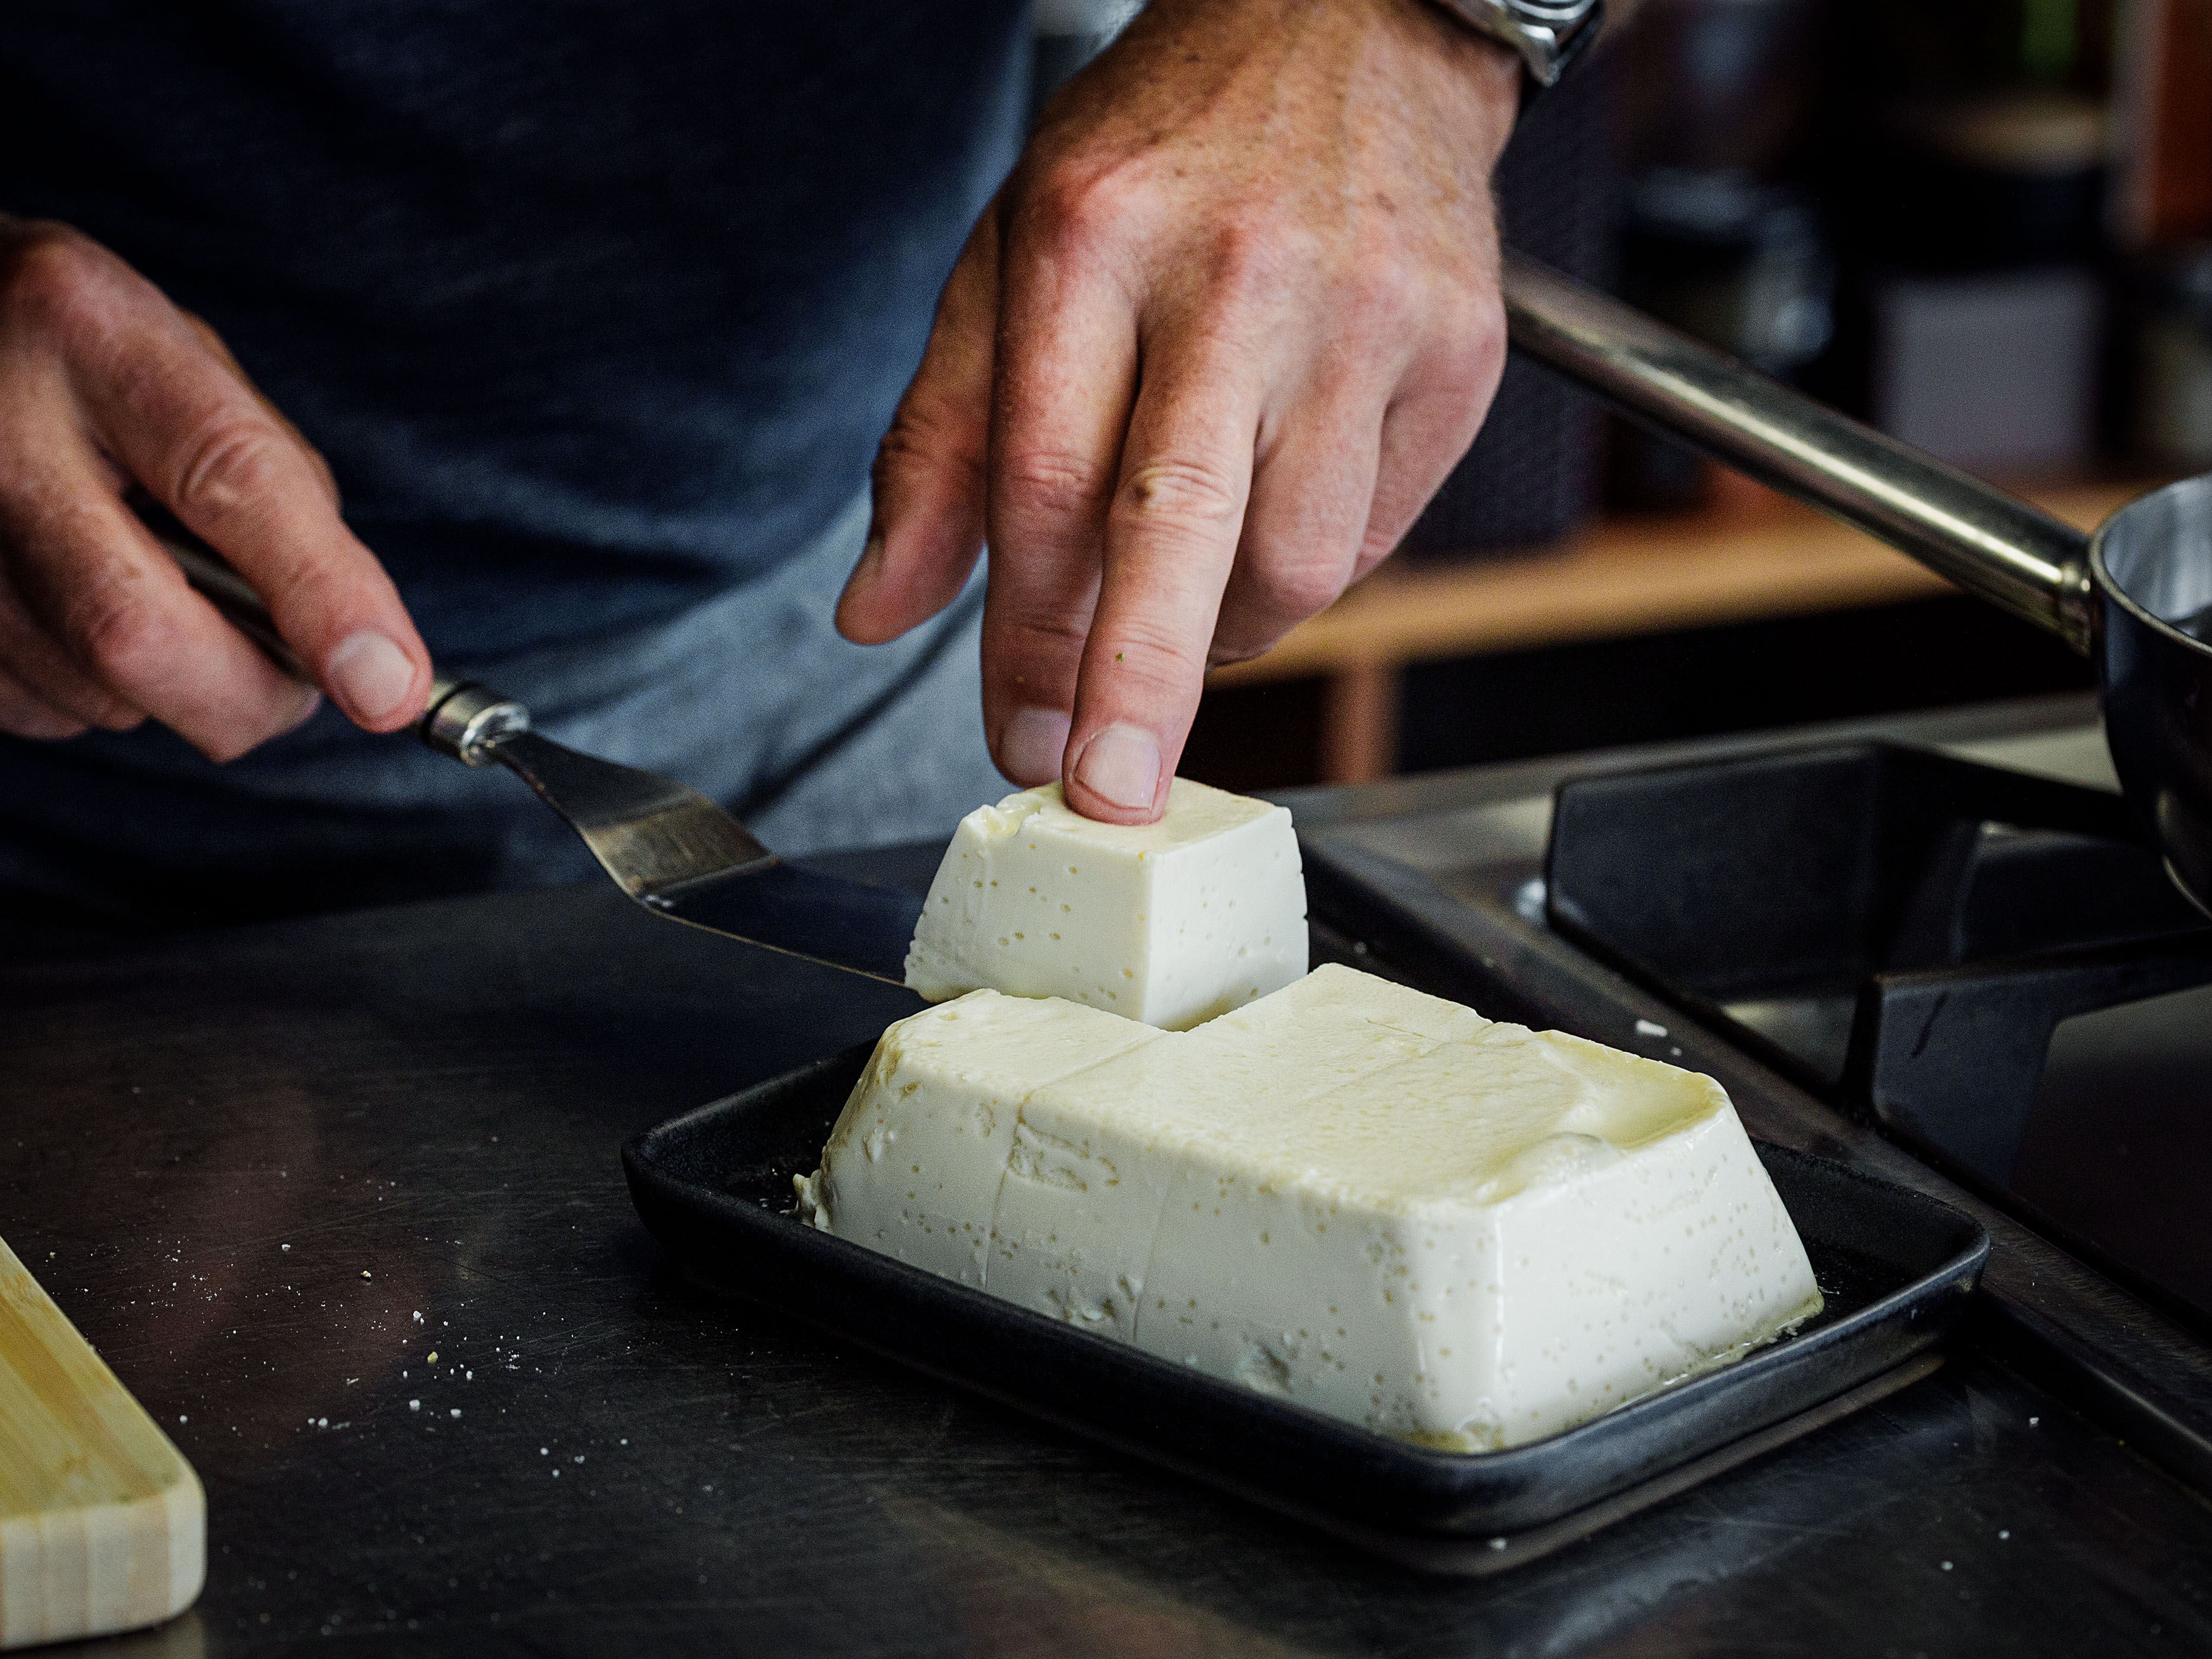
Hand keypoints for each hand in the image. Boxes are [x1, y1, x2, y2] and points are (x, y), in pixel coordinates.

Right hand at [0, 218, 430, 760]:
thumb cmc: (94, 360)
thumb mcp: (199, 375)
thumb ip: (288, 499)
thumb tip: (364, 657)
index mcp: (94, 334)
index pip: (229, 481)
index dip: (319, 598)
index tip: (388, 686)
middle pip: (133, 633)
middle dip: (248, 695)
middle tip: (295, 680)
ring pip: (97, 693)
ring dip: (175, 686)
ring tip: (164, 595)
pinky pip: (47, 710)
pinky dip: (103, 693)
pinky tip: (89, 609)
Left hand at [838, 0, 1518, 821]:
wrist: (1354, 30)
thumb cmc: (1163, 153)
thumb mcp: (1007, 257)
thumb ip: (938, 439)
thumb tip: (880, 606)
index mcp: (1091, 240)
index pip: (1048, 485)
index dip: (1025, 639)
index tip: (1017, 737)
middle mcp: (1236, 275)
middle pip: (1179, 529)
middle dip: (1136, 687)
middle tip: (1108, 792)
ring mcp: (1364, 315)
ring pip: (1297, 561)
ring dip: (1228, 634)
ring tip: (1187, 607)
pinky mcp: (1457, 356)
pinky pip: (1377, 535)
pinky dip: (1310, 575)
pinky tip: (1268, 527)